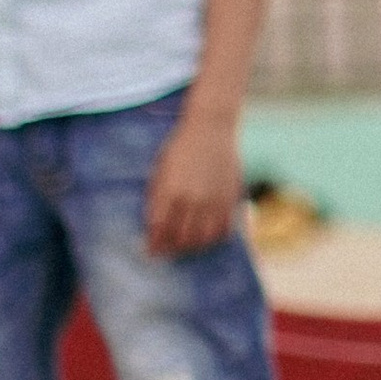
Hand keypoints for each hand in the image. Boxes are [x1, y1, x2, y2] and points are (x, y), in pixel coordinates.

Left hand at [146, 106, 242, 254]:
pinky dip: (214, 238)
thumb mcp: (160, 170)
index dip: (154, 244)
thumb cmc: (180, 147)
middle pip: (181, 239)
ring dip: (193, 247)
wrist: (211, 128)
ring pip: (203, 239)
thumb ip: (157, 198)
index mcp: (170, 192)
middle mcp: (192, 200)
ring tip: (187, 245)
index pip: (160, 229)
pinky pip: (223, 230)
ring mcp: (213, 201)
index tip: (151, 251)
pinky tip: (207, 235)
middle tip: (167, 251)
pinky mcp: (229, 199)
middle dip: (172, 249)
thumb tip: (154, 225)